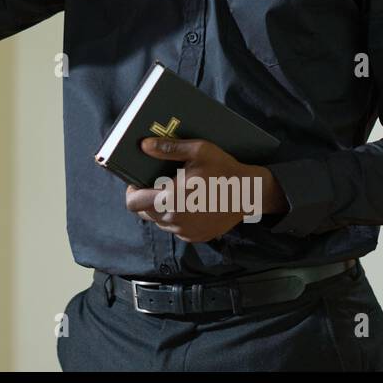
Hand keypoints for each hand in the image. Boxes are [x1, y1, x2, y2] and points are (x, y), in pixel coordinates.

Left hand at [123, 136, 283, 242]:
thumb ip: (168, 149)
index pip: (133, 203)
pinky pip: (175, 228)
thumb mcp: (198, 151)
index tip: (137, 180)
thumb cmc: (224, 169)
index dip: (131, 191)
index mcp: (171, 200)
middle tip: (157, 182)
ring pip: (159, 221)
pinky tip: (188, 201)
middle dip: (146, 197)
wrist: (250, 193)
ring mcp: (185, 232)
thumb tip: (144, 145)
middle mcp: (175, 220)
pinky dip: (175, 216)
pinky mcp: (195, 237)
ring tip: (174, 190)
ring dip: (160, 208)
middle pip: (144, 213)